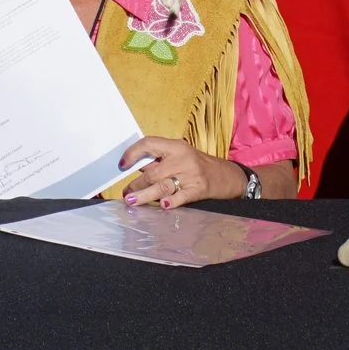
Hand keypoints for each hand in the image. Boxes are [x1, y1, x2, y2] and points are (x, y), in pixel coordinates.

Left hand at [116, 137, 241, 209]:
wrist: (226, 175)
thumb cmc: (197, 164)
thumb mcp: (180, 155)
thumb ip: (159, 159)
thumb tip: (132, 166)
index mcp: (175, 146)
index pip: (149, 144)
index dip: (133, 153)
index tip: (121, 164)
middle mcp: (182, 158)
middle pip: (153, 171)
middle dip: (136, 184)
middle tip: (126, 193)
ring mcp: (191, 174)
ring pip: (162, 185)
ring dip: (144, 194)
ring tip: (132, 200)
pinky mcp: (199, 189)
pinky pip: (182, 196)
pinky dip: (172, 201)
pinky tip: (164, 205)